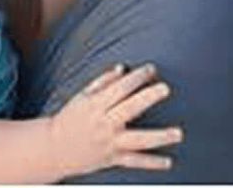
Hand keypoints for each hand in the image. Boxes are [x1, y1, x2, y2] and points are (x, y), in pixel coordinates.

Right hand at [48, 63, 182, 174]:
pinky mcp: (112, 159)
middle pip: (129, 108)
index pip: (120, 88)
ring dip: (159, 137)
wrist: (54, 149)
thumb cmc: (70, 118)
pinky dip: (151, 163)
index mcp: (96, 104)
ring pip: (137, 140)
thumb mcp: (82, 96)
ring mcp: (109, 143)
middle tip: (166, 88)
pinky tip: (169, 162)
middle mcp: (104, 124)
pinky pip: (134, 162)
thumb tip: (123, 68)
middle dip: (148, 97)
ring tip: (178, 133)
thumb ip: (103, 81)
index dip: (137, 77)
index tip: (152, 69)